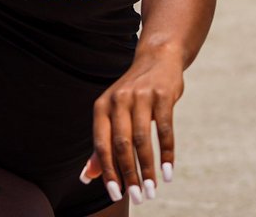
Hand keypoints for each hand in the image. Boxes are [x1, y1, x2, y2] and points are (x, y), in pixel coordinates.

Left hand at [85, 45, 183, 203]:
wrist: (157, 59)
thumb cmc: (132, 95)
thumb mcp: (112, 114)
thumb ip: (102, 144)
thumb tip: (87, 177)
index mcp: (102, 106)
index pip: (102, 144)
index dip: (107, 171)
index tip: (115, 194)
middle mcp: (118, 99)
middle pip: (122, 144)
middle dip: (129, 174)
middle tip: (137, 197)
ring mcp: (141, 96)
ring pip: (143, 139)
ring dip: (148, 168)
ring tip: (152, 190)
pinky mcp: (163, 95)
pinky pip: (164, 129)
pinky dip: (167, 154)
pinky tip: (168, 172)